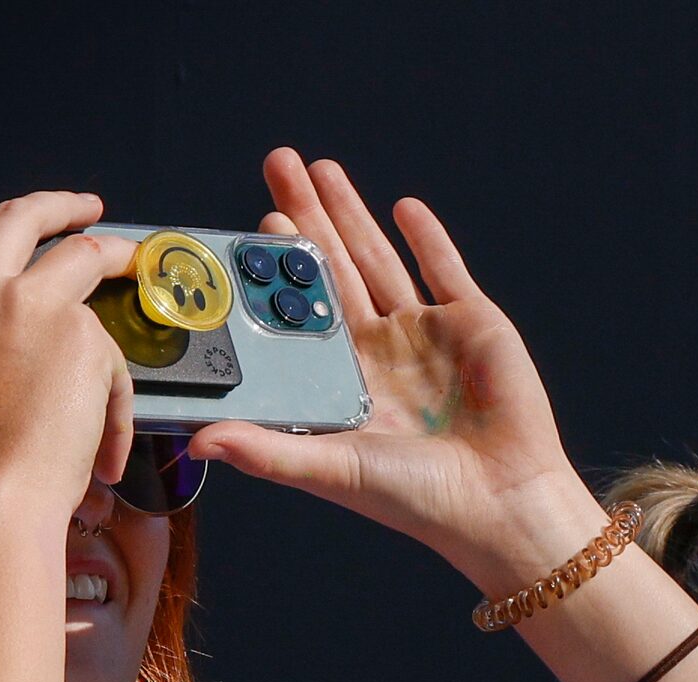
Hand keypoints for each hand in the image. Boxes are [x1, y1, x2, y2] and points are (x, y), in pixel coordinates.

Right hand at [0, 188, 136, 512]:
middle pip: (16, 215)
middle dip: (54, 204)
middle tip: (81, 209)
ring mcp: (29, 305)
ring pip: (78, 251)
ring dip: (107, 248)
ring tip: (124, 257)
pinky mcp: (80, 332)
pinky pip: (103, 336)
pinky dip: (111, 373)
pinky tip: (113, 414)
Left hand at [185, 150, 600, 596]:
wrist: (501, 502)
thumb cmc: (419, 500)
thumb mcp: (333, 471)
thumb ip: (266, 452)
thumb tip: (197, 442)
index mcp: (343, 382)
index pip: (297, 313)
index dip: (274, 270)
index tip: (249, 227)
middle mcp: (380, 353)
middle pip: (333, 270)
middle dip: (305, 217)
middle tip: (276, 164)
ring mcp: (427, 335)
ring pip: (381, 259)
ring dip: (352, 214)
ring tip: (322, 167)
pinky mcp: (474, 324)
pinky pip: (445, 270)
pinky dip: (426, 238)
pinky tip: (402, 208)